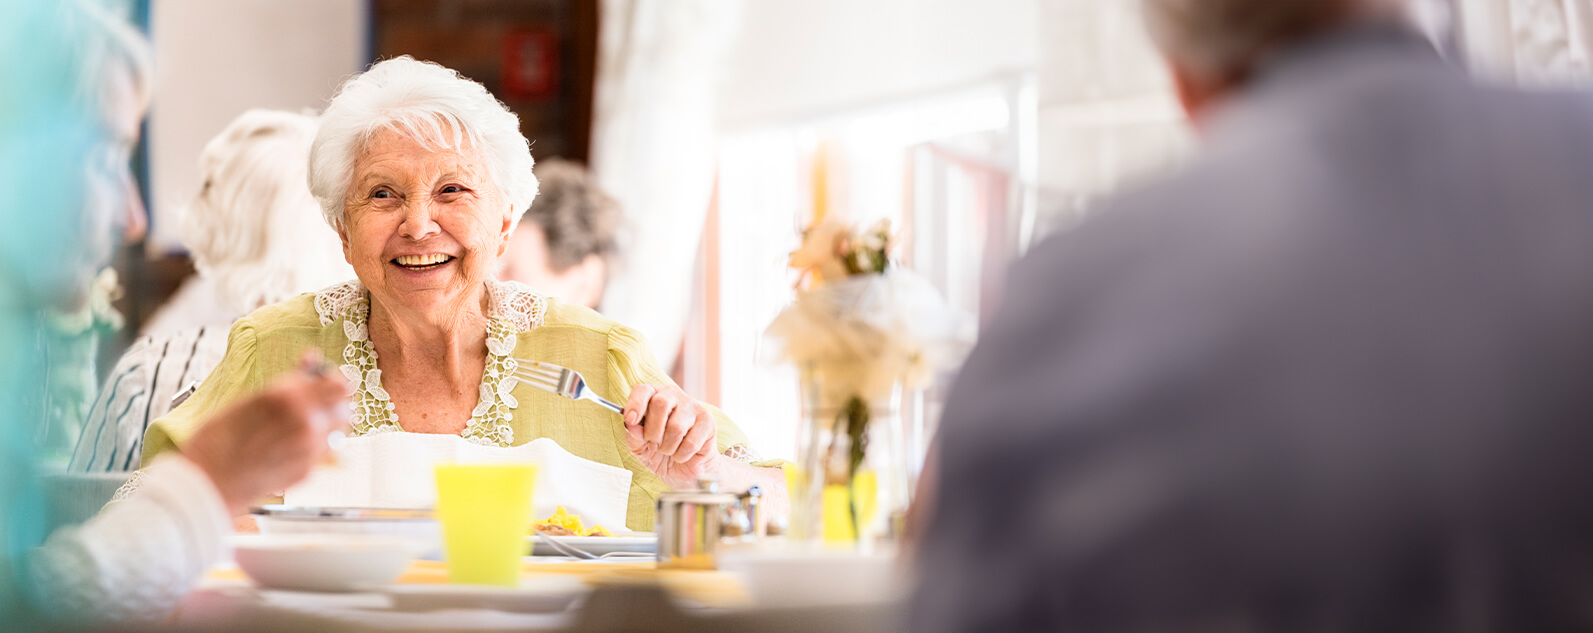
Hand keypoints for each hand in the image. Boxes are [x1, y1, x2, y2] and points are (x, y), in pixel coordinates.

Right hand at [184, 351, 348, 514]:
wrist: (206, 484)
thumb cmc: (217, 441)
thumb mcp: (248, 400)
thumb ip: (287, 382)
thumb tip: (311, 360)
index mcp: (287, 396)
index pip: (336, 383)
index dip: (332, 379)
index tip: (325, 380)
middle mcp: (305, 421)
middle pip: (344, 405)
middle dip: (335, 401)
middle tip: (320, 401)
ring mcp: (309, 448)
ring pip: (340, 429)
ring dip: (330, 422)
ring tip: (307, 423)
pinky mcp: (308, 470)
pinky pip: (326, 451)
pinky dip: (318, 444)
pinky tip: (294, 444)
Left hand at [622, 384, 718, 489]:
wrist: (684, 470)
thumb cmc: (661, 454)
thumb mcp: (640, 448)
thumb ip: (633, 436)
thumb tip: (630, 425)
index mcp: (654, 397)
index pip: (643, 390)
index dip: (635, 404)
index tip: (630, 420)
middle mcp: (674, 396)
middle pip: (660, 404)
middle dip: (652, 432)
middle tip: (653, 445)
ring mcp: (694, 407)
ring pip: (676, 427)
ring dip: (667, 447)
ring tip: (669, 450)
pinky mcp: (708, 422)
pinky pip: (690, 443)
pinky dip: (682, 455)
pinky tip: (683, 454)